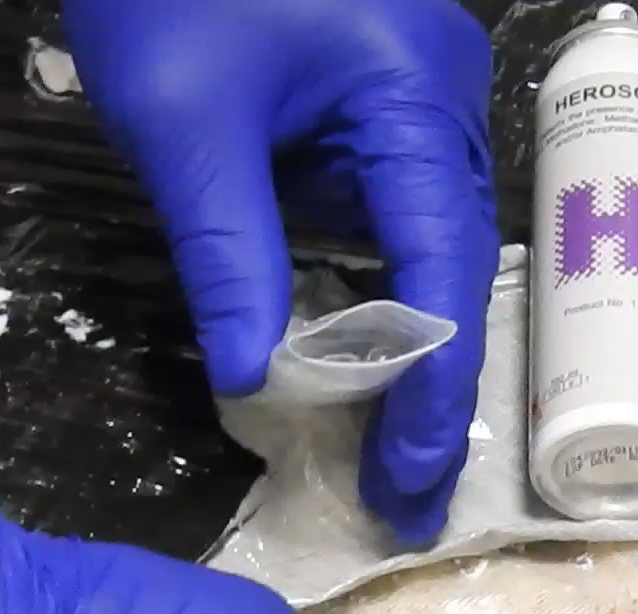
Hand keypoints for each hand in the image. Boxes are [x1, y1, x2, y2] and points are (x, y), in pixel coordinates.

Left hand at [63, 0, 500, 543]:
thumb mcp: (183, 125)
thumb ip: (228, 253)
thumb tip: (251, 379)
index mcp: (412, 97)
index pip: (442, 271)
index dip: (428, 389)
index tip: (403, 480)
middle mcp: (442, 100)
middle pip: (454, 266)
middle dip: (428, 387)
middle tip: (403, 495)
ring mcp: (419, 95)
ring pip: (429, 243)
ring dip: (405, 344)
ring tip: (385, 451)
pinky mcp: (382, 96)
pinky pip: (393, 207)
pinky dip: (377, 284)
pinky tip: (358, 354)